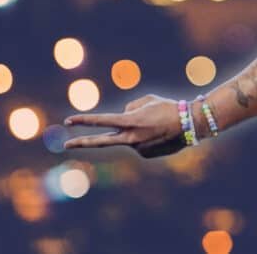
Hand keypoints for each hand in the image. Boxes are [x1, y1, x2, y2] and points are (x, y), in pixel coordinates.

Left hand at [62, 94, 187, 158]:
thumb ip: (130, 108)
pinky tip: (161, 135)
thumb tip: (121, 119)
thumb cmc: (169, 108)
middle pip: (101, 141)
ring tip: (158, 126)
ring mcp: (138, 148)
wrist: (191, 124)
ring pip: (129, 137)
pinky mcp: (146, 155)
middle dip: (82, 142)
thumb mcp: (147, 101)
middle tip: (65, 145)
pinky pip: (140, 145)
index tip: (68, 121)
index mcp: (130, 121)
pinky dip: (147, 139)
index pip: (101, 121)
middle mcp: (131, 137)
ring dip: (139, 132)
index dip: (83, 120)